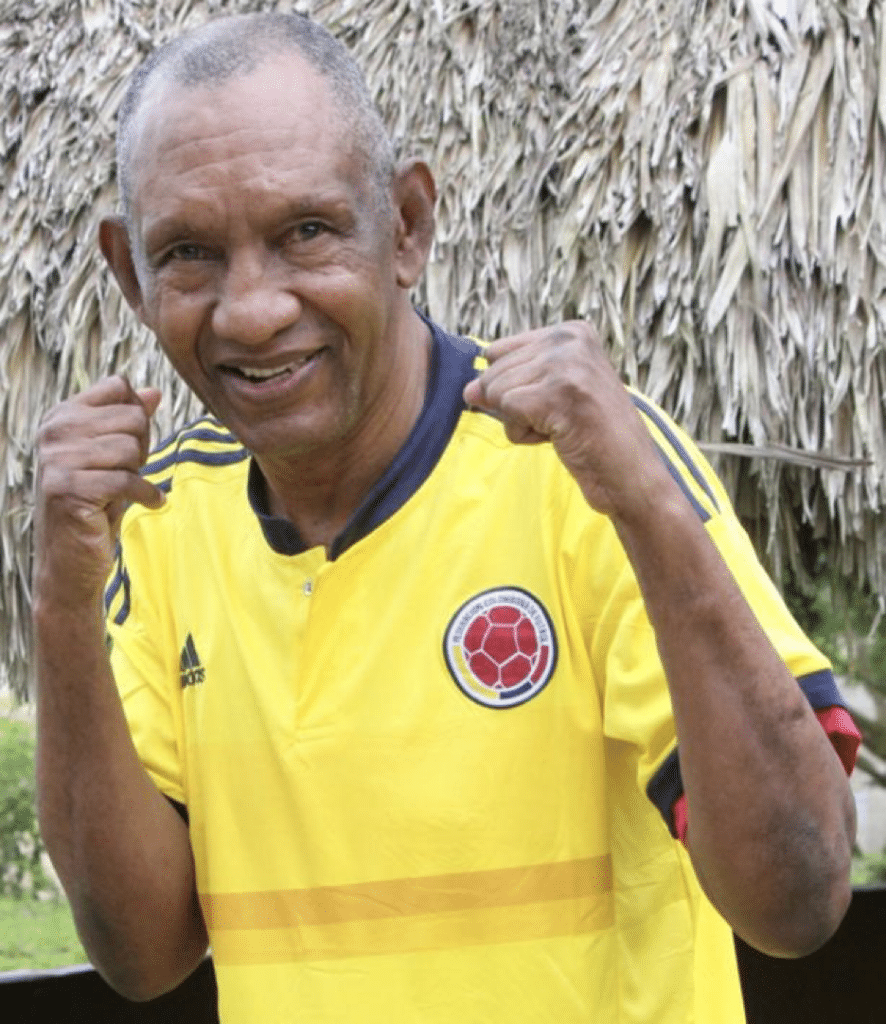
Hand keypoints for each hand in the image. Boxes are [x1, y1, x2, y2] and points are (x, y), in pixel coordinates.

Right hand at [34, 376, 164, 604]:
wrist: (70, 559)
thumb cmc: (95, 504)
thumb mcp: (114, 457)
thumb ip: (129, 421)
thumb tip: (154, 391)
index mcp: (60, 416)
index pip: (117, 387)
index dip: (137, 415)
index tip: (130, 445)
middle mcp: (53, 432)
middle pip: (131, 418)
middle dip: (142, 448)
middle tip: (128, 473)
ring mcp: (57, 460)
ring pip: (130, 448)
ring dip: (138, 473)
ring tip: (124, 490)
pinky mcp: (68, 489)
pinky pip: (127, 480)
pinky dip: (146, 495)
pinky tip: (150, 503)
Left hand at [462, 321, 665, 519]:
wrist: (630, 474)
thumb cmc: (592, 436)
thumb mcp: (551, 394)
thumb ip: (509, 382)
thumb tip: (468, 390)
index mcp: (572, 330)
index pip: (497, 352)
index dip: (515, 387)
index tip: (557, 401)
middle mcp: (570, 339)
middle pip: (493, 372)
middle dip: (516, 406)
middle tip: (562, 418)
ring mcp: (566, 364)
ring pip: (496, 392)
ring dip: (521, 422)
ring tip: (563, 426)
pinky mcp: (558, 393)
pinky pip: (508, 412)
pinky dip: (525, 435)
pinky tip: (560, 437)